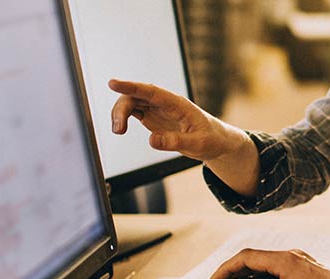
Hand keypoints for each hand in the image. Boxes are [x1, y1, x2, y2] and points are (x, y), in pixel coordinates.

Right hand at [107, 79, 250, 161]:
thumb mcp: (198, 144)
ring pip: (131, 103)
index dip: (131, 86)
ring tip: (118, 132)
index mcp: (177, 104)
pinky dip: (123, 118)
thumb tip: (151, 140)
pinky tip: (120, 129)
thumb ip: (175, 142)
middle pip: (136, 96)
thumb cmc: (211, 139)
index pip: (151, 91)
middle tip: (118, 130)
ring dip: (119, 114)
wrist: (217, 142)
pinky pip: (133, 111)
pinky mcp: (153, 117)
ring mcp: (158, 109)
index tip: (113, 83)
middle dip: (121, 109)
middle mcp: (165, 103)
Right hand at [209, 249, 329, 278]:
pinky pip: (277, 267)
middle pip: (253, 257)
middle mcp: (291, 256)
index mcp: (284, 261)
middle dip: (233, 270)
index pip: (245, 258)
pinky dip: (262, 275)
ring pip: (266, 261)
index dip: (226, 269)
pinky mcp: (306, 268)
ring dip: (248, 272)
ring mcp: (299, 260)